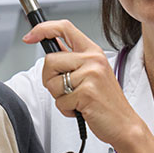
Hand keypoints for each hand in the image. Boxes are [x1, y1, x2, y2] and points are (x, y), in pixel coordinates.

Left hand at [22, 19, 144, 149]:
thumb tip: (50, 49)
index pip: (64, 28)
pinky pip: (60, 102)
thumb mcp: (92, 73)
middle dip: (50, 79)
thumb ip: (73, 59)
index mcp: (92, 51)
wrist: (124, 124)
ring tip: (78, 100)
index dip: (42, 29)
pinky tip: (81, 108)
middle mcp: (93, 59)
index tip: (29, 37)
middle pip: (50, 60)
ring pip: (52, 83)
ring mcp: (91, 75)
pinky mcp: (87, 92)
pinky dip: (66, 110)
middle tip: (66, 89)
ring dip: (60, 97)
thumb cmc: (105, 101)